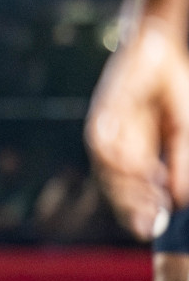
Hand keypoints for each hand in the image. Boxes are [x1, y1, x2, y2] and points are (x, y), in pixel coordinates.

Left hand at [86, 17, 188, 239]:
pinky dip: (121, 159)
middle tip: (148, 226)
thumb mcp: (183, 131)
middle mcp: (115, 146)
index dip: (138, 211)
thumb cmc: (171, 89)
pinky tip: (141, 170)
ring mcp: (105, 130)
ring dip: (128, 188)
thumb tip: (178, 199)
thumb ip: (180, 162)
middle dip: (131, 207)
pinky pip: (104, 141)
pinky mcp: (100, 112)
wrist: (156, 48)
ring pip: (107, 169)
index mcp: (134, 152)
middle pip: (114, 186)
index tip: (151, 232)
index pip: (130, 189)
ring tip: (151, 203)